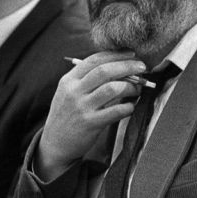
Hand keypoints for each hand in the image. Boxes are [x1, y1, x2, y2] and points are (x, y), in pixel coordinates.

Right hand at [36, 51, 144, 180]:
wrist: (55, 143)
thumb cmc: (68, 115)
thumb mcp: (69, 93)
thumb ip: (88, 80)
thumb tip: (120, 67)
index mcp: (69, 80)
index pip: (94, 59)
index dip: (116, 54)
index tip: (131, 54)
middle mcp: (74, 91)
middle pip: (105, 71)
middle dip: (128, 66)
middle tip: (142, 67)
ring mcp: (82, 107)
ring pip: (112, 88)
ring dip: (131, 86)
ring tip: (138, 88)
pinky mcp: (90, 123)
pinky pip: (116, 111)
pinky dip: (128, 107)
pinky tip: (131, 106)